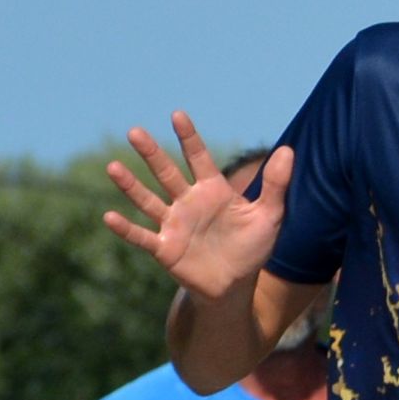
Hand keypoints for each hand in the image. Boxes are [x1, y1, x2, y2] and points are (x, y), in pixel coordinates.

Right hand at [102, 115, 290, 299]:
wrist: (236, 284)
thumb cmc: (252, 247)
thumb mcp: (270, 215)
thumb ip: (276, 185)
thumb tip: (288, 150)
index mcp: (213, 191)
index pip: (199, 158)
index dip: (188, 138)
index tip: (177, 115)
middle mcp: (188, 203)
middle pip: (167, 173)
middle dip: (152, 154)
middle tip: (134, 131)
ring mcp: (173, 225)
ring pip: (148, 200)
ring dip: (131, 186)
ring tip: (113, 167)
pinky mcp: (164, 249)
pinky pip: (142, 236)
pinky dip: (126, 228)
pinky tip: (109, 217)